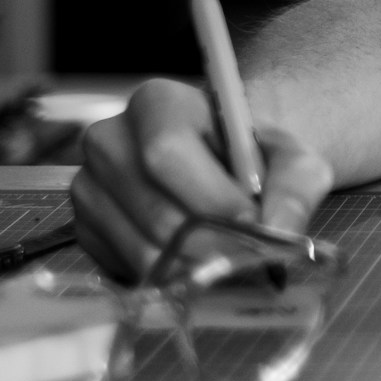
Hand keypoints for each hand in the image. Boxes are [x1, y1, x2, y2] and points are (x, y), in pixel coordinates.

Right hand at [69, 77, 334, 281]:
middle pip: (155, 210)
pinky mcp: (85, 229)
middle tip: (248, 260)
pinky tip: (196, 263)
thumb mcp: (292, 161)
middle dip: (210, 244)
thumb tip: (278, 234)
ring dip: (194, 268)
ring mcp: (90, 186)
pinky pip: (128, 269)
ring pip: (141, 248)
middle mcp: (109, 139)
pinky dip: (170, 277)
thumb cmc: (256, 159)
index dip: (211, 198)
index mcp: (158, 102)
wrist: (226, 170)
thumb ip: (295, 191)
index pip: (167, 153)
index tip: (252, 223)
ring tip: (230, 264)